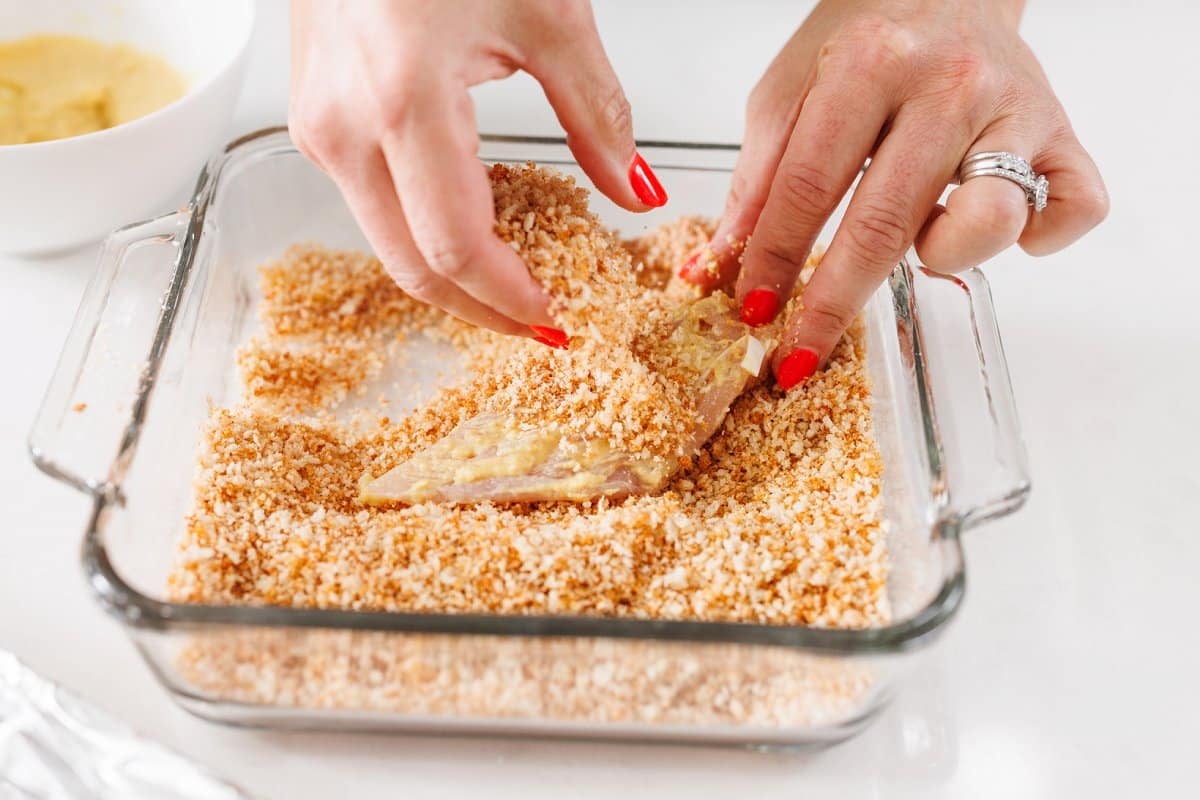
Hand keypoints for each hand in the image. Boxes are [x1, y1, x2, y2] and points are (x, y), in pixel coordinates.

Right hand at [289, 0, 666, 338]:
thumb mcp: (548, 16)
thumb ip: (598, 114)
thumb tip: (635, 190)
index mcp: (404, 101)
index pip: (454, 247)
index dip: (507, 299)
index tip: (555, 321)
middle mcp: (344, 128)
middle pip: (411, 267)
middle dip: (479, 309)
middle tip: (537, 324)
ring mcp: (320, 129)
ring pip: (386, 243)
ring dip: (451, 275)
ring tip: (514, 279)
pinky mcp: (316, 123)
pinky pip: (372, 205)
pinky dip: (423, 232)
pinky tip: (472, 226)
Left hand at [680, 0, 1107, 388]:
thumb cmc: (868, 36)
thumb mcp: (791, 86)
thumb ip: (760, 174)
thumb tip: (726, 261)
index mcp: (873, 63)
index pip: (810, 185)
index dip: (775, 257)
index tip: (754, 308)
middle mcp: (952, 85)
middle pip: (887, 221)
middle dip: (834, 301)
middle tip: (801, 352)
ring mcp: (1017, 111)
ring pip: (990, 222)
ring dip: (944, 256)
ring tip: (921, 235)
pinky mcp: (1064, 133)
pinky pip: (1074, 210)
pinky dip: (1037, 239)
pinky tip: (992, 223)